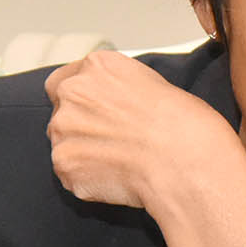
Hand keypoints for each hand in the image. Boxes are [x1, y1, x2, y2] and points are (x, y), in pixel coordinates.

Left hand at [45, 50, 245, 214]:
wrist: (184, 161)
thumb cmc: (184, 126)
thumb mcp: (154, 85)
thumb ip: (120, 90)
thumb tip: (115, 106)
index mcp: (98, 66)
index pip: (65, 79)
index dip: (82, 101)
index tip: (96, 115)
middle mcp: (73, 91)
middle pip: (61, 112)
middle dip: (81, 127)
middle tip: (112, 143)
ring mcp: (63, 128)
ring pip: (64, 143)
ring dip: (84, 154)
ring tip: (120, 163)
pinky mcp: (64, 162)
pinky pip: (70, 173)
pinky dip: (88, 179)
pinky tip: (117, 178)